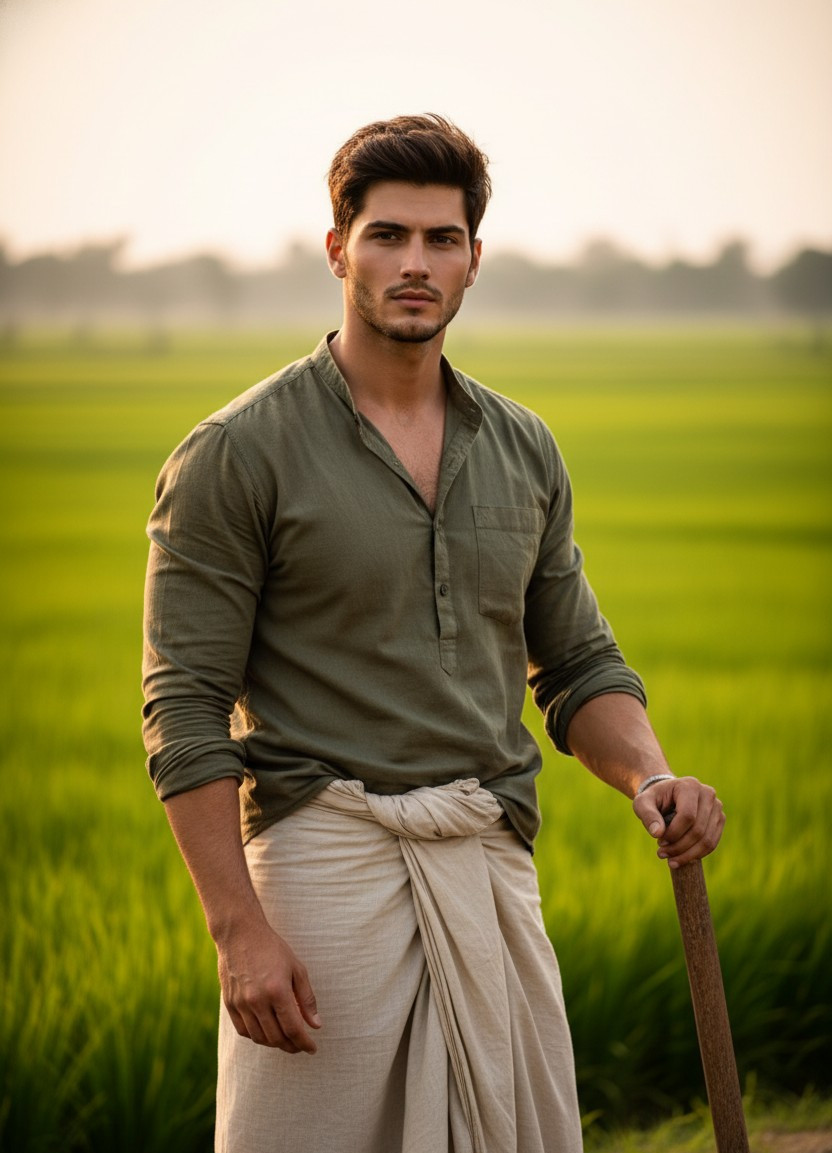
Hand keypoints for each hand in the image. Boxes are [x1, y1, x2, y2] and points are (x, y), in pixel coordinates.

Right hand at [217, 920, 320, 1052]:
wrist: (240, 934)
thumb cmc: (272, 948)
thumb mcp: (296, 968)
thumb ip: (307, 999)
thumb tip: (316, 1025)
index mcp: (277, 990)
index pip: (293, 1029)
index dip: (304, 1043)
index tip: (313, 1048)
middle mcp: (257, 1000)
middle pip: (277, 1037)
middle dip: (292, 1046)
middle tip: (301, 1046)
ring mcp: (241, 1004)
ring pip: (260, 1037)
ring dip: (275, 1043)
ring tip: (286, 1040)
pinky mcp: (229, 1004)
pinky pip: (244, 1031)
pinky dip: (257, 1036)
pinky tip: (267, 1031)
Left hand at [633, 775, 724, 867]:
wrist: (667, 796)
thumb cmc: (653, 799)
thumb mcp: (642, 803)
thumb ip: (647, 815)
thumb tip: (657, 833)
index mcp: (689, 785)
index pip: (687, 816)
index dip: (674, 833)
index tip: (659, 841)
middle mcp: (707, 794)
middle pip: (698, 830)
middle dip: (679, 847)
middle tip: (662, 853)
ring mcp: (716, 807)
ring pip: (707, 840)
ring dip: (688, 855)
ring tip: (671, 860)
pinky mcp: (719, 819)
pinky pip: (712, 843)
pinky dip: (697, 855)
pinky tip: (682, 859)